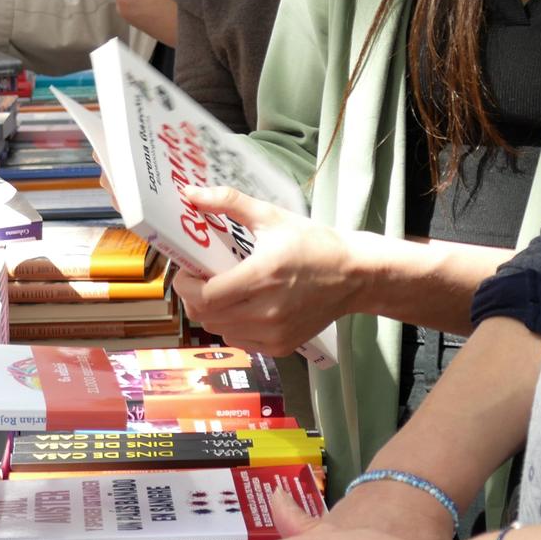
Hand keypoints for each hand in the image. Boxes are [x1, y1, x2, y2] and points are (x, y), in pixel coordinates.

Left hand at [169, 184, 362, 356]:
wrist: (355, 275)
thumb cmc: (313, 244)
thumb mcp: (270, 216)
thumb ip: (228, 203)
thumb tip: (190, 192)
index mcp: (261, 278)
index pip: (203, 297)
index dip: (185, 285)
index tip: (187, 270)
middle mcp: (266, 312)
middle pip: (205, 316)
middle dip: (194, 296)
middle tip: (201, 278)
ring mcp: (274, 333)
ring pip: (220, 330)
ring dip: (212, 312)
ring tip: (224, 290)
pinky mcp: (282, 347)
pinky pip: (240, 340)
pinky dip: (232, 325)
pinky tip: (244, 306)